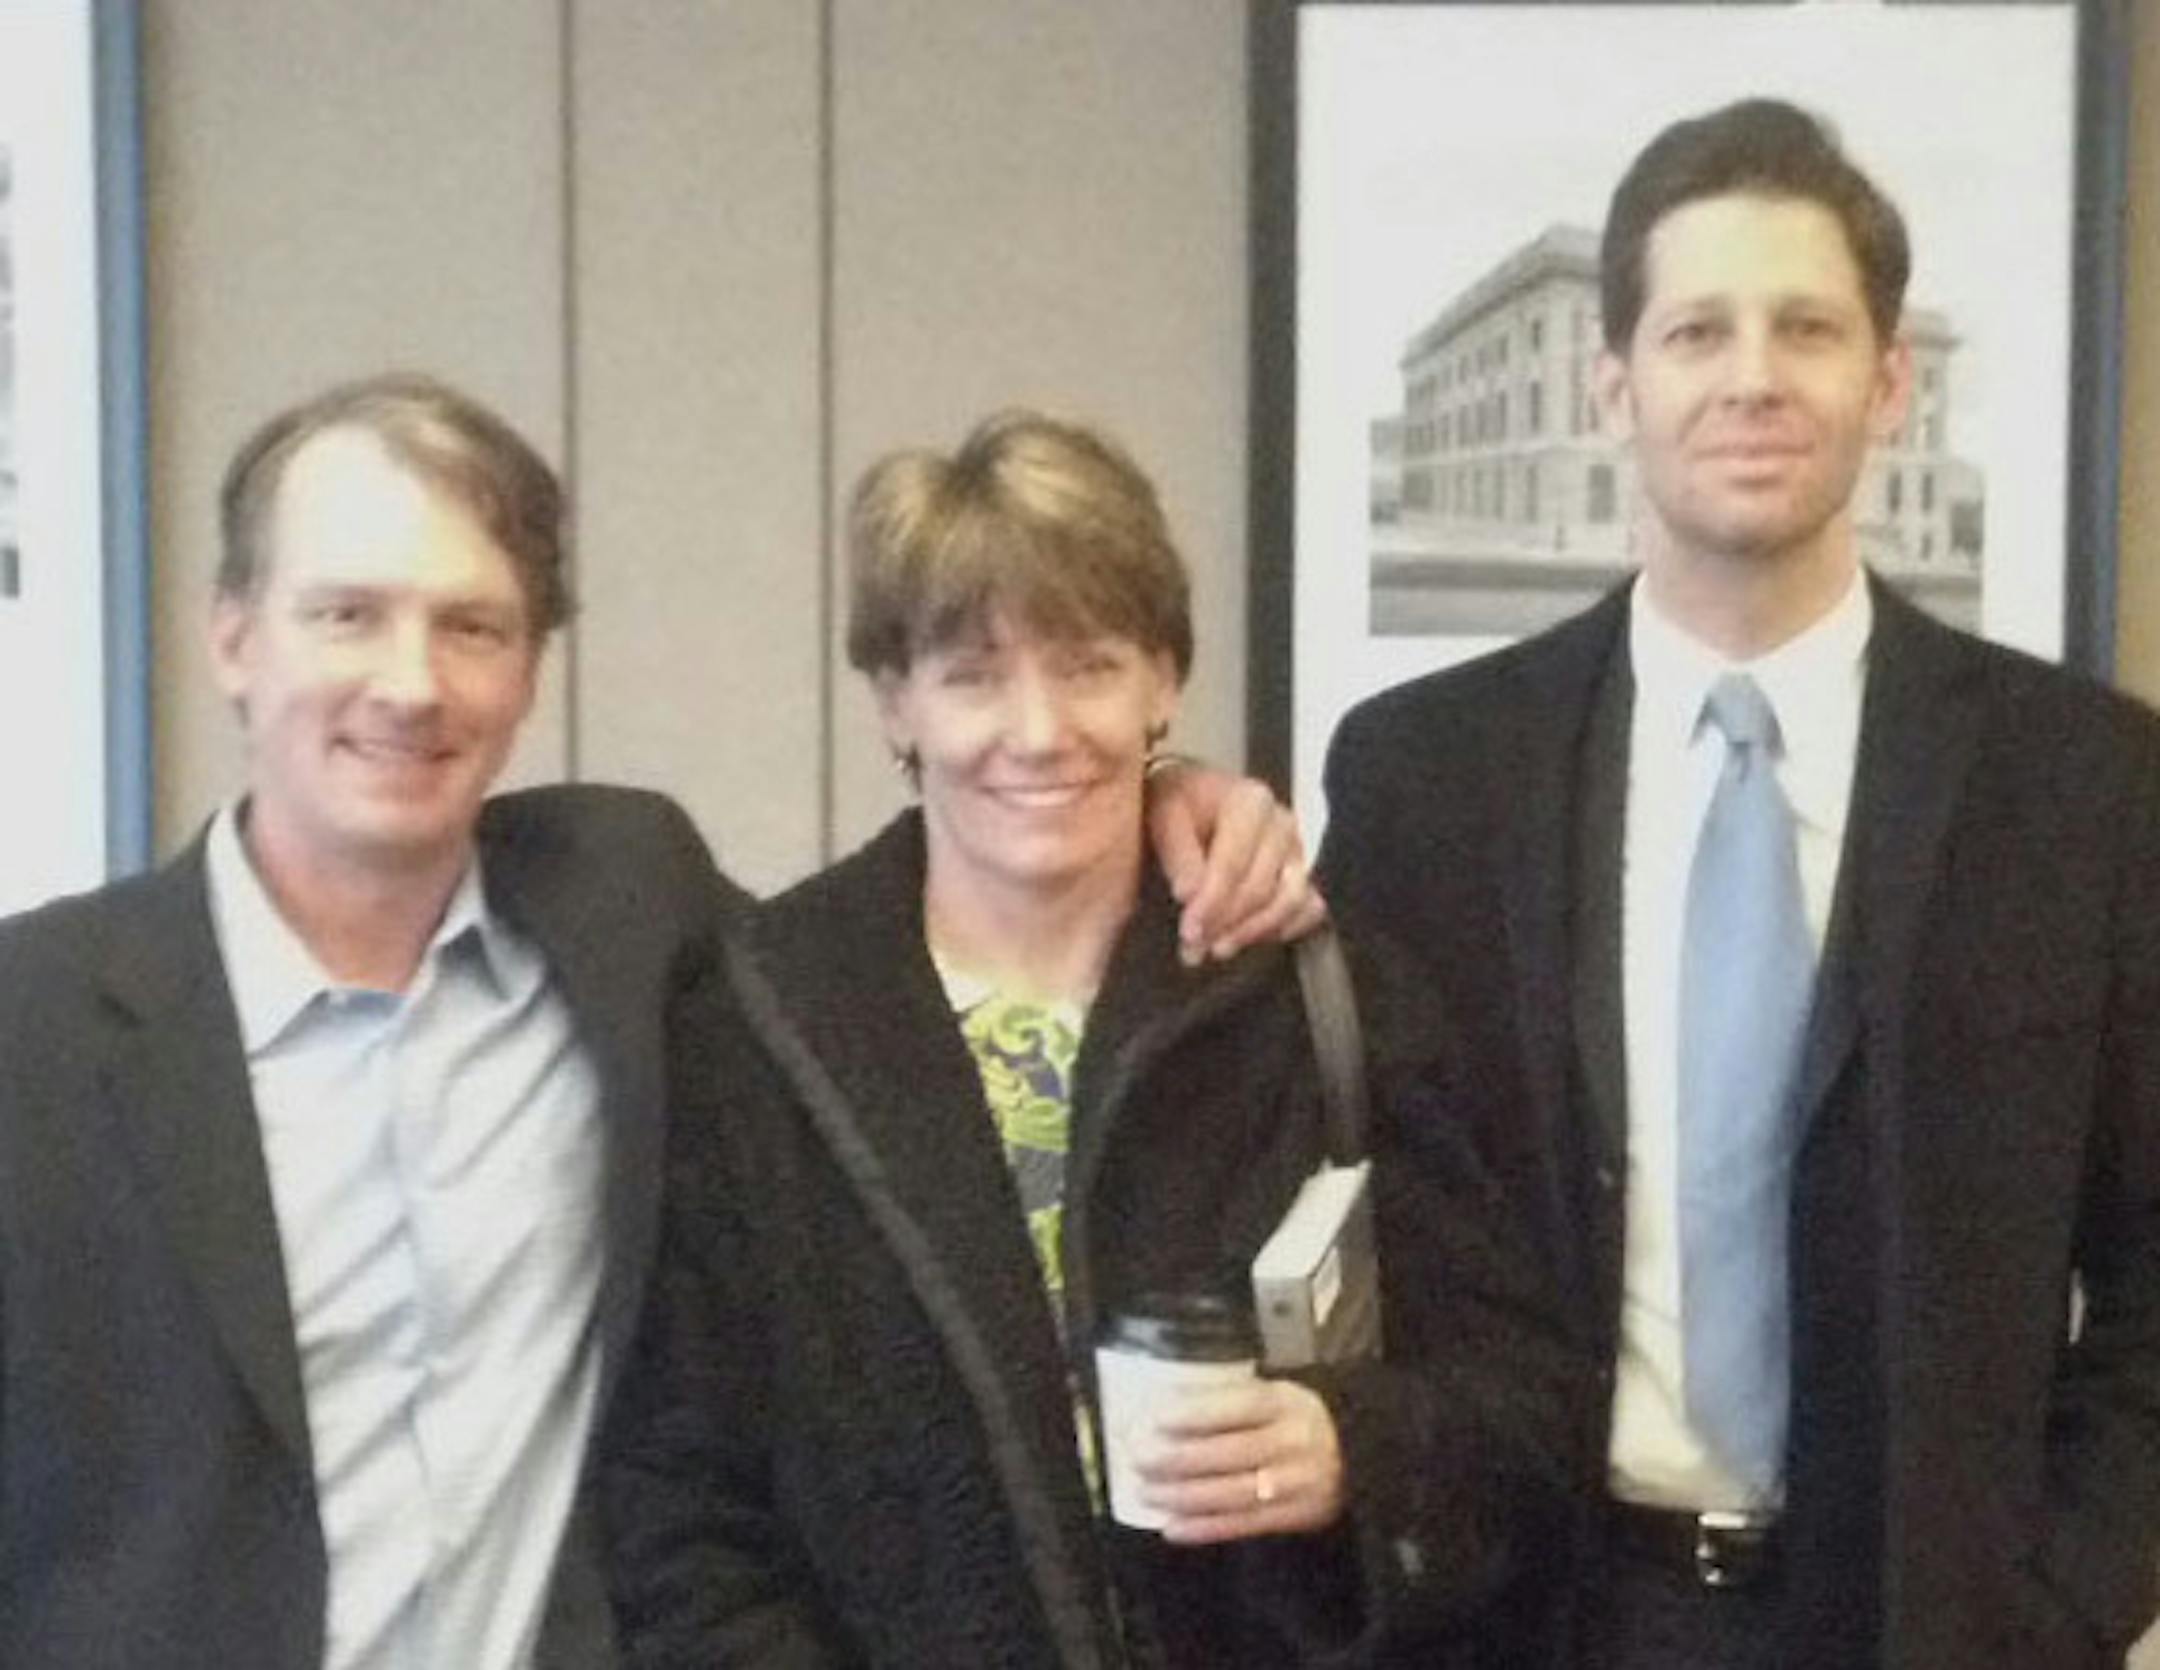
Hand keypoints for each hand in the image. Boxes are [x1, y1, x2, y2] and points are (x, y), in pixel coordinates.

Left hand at [1131, 1378, 1344, 1543]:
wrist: (1357, 1455)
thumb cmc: (1296, 1418)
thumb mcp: (1275, 1393)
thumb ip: (1230, 1399)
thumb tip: (1162, 1405)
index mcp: (1286, 1402)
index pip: (1234, 1405)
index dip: (1191, 1413)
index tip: (1152, 1418)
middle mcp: (1293, 1443)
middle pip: (1224, 1453)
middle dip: (1173, 1458)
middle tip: (1136, 1457)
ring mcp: (1296, 1484)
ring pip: (1228, 1494)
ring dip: (1179, 1496)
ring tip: (1145, 1492)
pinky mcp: (1295, 1517)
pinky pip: (1242, 1526)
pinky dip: (1202, 1528)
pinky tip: (1171, 1526)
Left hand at [1145, 764, 1325, 963]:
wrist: (1194, 800)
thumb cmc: (1181, 806)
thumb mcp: (1166, 817)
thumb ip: (1179, 854)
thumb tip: (1189, 894)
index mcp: (1250, 802)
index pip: (1234, 864)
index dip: (1212, 903)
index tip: (1190, 931)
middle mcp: (1282, 825)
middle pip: (1261, 887)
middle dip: (1226, 923)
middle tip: (1193, 947)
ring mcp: (1297, 851)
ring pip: (1290, 902)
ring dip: (1253, 931)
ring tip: (1217, 948)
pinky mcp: (1302, 874)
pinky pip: (1309, 910)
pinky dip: (1282, 929)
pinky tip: (1248, 940)